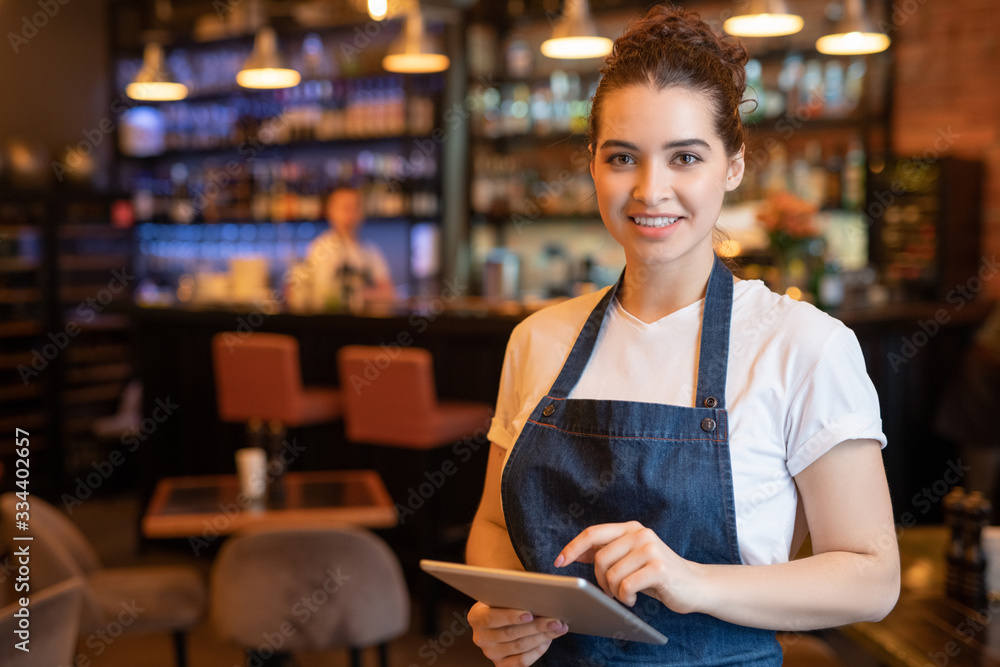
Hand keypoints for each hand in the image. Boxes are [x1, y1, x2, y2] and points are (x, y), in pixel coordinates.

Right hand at [468, 601, 568, 665]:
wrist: (497, 620)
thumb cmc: (503, 604)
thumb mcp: (501, 597)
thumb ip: (512, 596)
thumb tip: (537, 596)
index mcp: (477, 617)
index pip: (492, 618)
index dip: (511, 616)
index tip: (529, 614)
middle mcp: (481, 637)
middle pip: (511, 633)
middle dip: (536, 626)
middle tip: (555, 620)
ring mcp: (491, 653)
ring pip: (519, 647)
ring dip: (542, 637)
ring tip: (557, 628)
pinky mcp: (501, 665)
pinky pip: (522, 661)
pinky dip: (538, 650)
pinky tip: (548, 640)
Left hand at [556, 521, 703, 613]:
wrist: (695, 585)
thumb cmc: (657, 574)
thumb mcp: (630, 558)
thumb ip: (606, 552)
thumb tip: (573, 553)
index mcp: (630, 528)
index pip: (592, 533)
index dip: (572, 548)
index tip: (559, 562)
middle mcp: (640, 533)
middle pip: (599, 557)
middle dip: (599, 580)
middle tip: (609, 591)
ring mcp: (650, 549)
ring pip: (611, 573)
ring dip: (613, 591)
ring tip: (624, 595)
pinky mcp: (658, 567)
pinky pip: (626, 586)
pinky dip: (625, 597)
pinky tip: (633, 599)